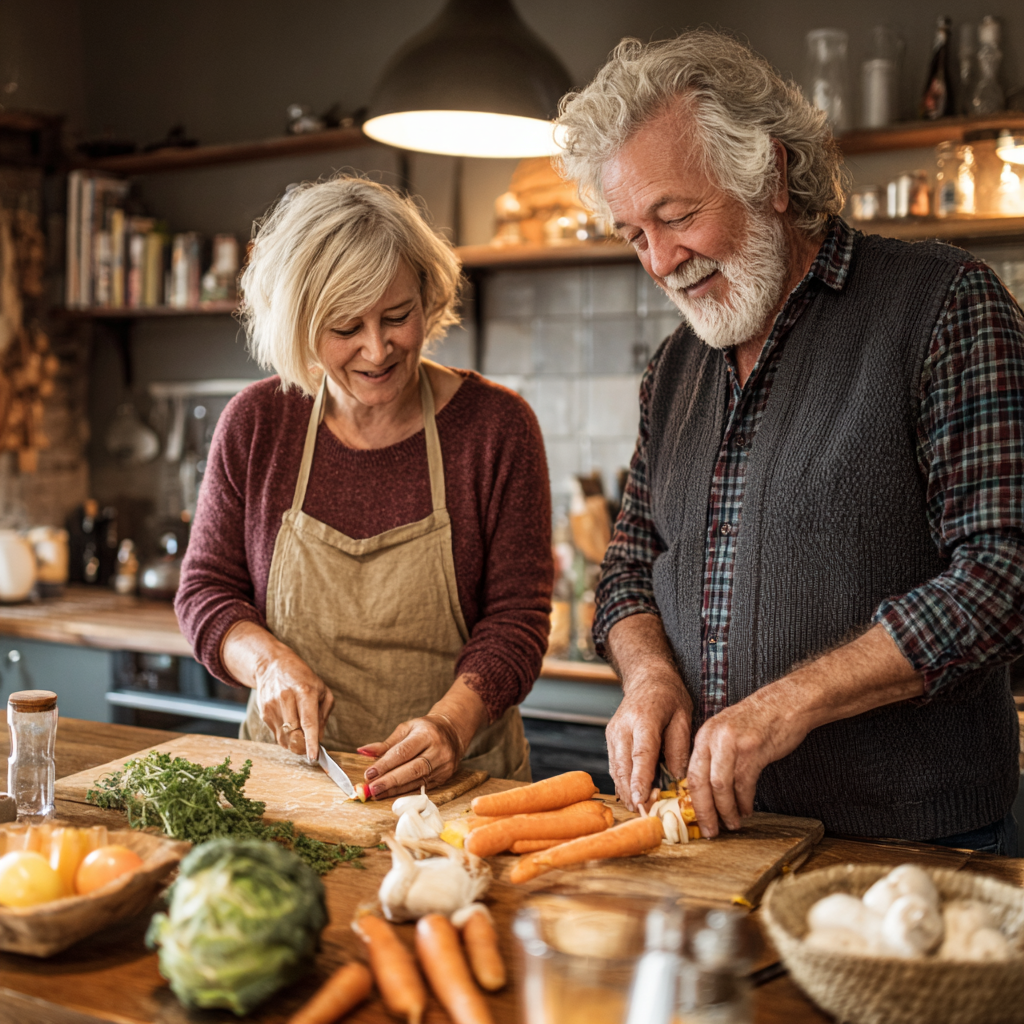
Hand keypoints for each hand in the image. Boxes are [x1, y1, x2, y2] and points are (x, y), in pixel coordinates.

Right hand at [253, 647, 333, 760]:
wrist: (273, 665)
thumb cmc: (303, 678)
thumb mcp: (321, 689)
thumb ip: (323, 714)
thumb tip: (319, 738)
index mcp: (305, 691)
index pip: (308, 722)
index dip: (311, 742)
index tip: (313, 757)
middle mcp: (287, 698)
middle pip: (295, 733)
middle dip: (303, 745)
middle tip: (309, 748)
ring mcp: (273, 705)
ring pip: (284, 737)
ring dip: (294, 743)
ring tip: (301, 736)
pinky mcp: (264, 712)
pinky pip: (276, 734)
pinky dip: (286, 737)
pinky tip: (290, 727)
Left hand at [357, 714, 464, 798]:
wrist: (452, 732)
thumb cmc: (425, 729)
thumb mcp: (406, 729)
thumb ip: (385, 744)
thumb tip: (363, 751)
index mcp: (427, 734)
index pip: (403, 752)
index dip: (385, 764)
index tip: (369, 774)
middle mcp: (438, 750)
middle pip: (412, 769)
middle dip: (390, 781)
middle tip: (372, 789)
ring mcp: (443, 765)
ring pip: (417, 781)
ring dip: (395, 789)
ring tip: (377, 793)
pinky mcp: (444, 777)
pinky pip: (422, 787)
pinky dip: (405, 792)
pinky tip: (391, 795)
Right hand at [606, 668, 692, 810]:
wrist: (646, 678)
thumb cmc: (669, 696)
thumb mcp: (684, 717)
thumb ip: (679, 747)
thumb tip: (676, 778)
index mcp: (644, 719)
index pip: (641, 754)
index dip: (640, 780)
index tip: (641, 801)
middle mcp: (623, 726)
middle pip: (623, 765)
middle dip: (632, 793)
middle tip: (644, 816)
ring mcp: (613, 732)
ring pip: (615, 768)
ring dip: (625, 791)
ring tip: (639, 810)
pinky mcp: (610, 738)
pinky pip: (614, 765)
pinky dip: (622, 782)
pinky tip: (632, 796)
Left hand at [686, 688, 806, 836]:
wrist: (786, 703)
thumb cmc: (758, 721)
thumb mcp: (727, 733)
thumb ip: (714, 755)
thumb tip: (707, 789)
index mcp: (704, 735)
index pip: (690, 774)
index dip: (693, 800)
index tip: (696, 818)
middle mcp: (713, 738)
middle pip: (700, 782)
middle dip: (705, 811)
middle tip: (710, 831)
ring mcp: (732, 743)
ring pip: (720, 786)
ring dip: (726, 810)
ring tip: (732, 824)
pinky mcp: (753, 749)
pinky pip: (744, 783)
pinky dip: (744, 801)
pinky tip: (747, 809)